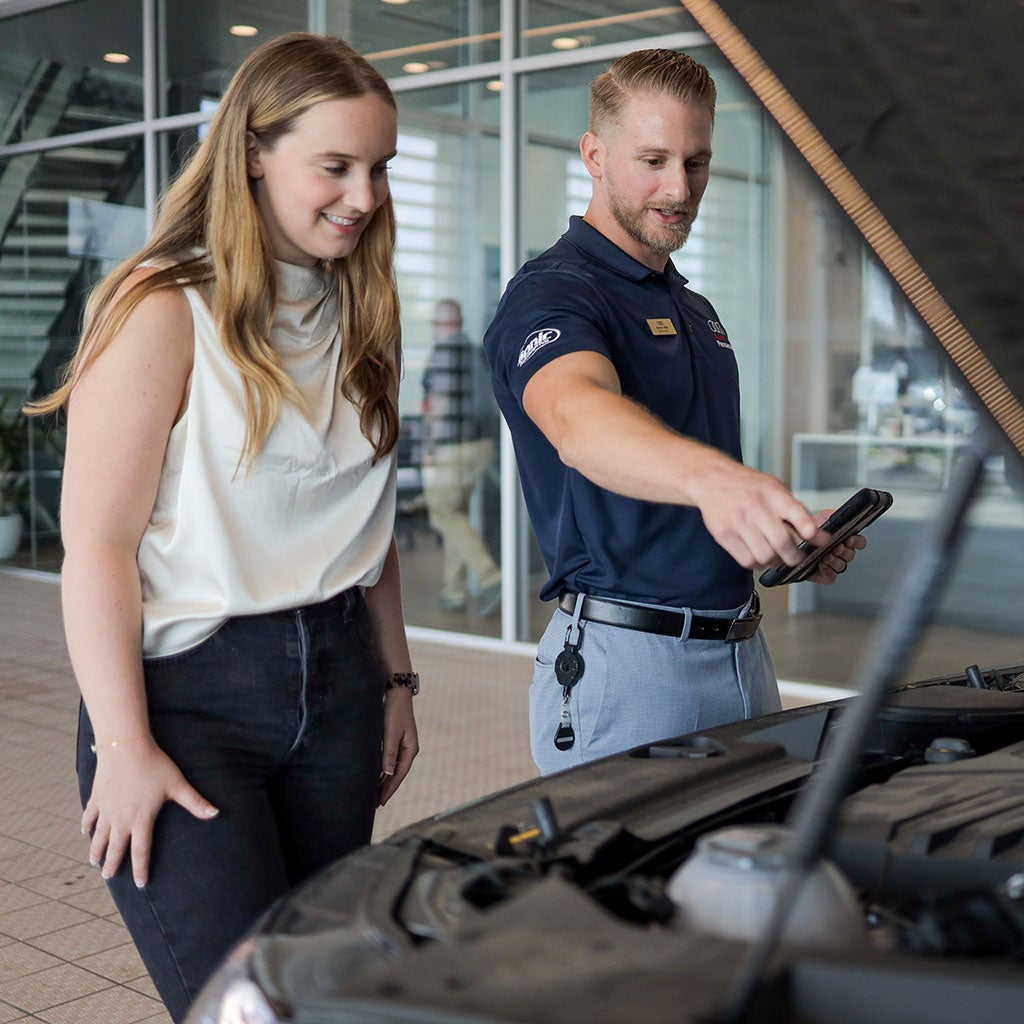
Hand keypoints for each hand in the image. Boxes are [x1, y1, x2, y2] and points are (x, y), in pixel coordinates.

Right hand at [82, 737, 218, 887]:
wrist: (126, 748)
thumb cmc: (154, 765)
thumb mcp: (177, 785)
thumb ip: (195, 802)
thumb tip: (216, 814)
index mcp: (141, 819)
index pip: (141, 851)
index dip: (141, 869)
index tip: (140, 884)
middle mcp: (120, 819)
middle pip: (115, 848)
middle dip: (112, 864)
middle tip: (109, 876)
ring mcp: (106, 810)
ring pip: (98, 836)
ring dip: (96, 850)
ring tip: (95, 862)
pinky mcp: (96, 798)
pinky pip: (89, 816)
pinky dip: (86, 825)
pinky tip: (85, 831)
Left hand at [379, 688, 417, 806]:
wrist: (395, 691)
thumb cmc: (394, 711)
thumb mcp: (391, 733)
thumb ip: (389, 753)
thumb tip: (386, 773)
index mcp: (410, 749)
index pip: (399, 775)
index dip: (389, 789)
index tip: (380, 802)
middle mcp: (407, 749)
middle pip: (396, 774)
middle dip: (385, 788)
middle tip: (374, 804)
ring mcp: (401, 745)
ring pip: (391, 767)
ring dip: (382, 780)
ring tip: (372, 794)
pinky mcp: (393, 739)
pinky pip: (387, 759)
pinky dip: (380, 769)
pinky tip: (373, 775)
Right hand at [696, 459, 830, 569]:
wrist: (712, 479)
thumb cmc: (747, 485)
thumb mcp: (773, 487)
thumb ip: (792, 508)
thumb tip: (813, 534)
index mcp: (772, 493)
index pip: (798, 515)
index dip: (813, 533)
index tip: (821, 541)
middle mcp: (756, 507)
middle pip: (782, 543)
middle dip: (795, 556)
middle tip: (797, 556)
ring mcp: (738, 522)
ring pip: (765, 556)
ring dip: (775, 561)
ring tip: (775, 556)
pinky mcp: (724, 535)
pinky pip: (747, 561)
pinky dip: (757, 563)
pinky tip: (758, 554)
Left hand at [805, 508, 867, 583]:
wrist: (787, 541)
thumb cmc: (803, 529)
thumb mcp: (820, 518)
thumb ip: (833, 515)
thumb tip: (842, 516)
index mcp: (842, 538)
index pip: (858, 542)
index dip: (857, 542)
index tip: (850, 539)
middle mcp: (838, 551)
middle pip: (851, 555)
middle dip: (844, 551)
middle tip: (836, 547)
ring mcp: (831, 564)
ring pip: (842, 566)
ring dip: (835, 561)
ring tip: (826, 556)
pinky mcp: (823, 574)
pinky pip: (831, 577)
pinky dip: (828, 571)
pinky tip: (822, 565)